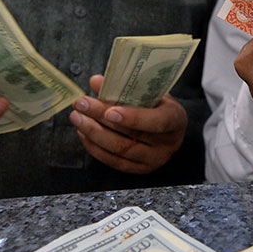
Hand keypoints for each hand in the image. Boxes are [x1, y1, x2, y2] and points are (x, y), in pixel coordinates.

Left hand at [69, 75, 186, 173]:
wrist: (167, 128)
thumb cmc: (157, 105)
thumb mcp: (148, 92)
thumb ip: (124, 87)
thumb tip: (96, 82)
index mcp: (175, 119)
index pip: (156, 122)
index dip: (133, 118)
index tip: (110, 112)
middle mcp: (168, 144)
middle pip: (131, 136)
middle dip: (101, 119)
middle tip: (81, 104)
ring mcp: (154, 160)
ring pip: (119, 150)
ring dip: (93, 133)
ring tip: (77, 117)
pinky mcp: (139, 169)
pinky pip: (113, 161)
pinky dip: (95, 147)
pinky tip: (83, 133)